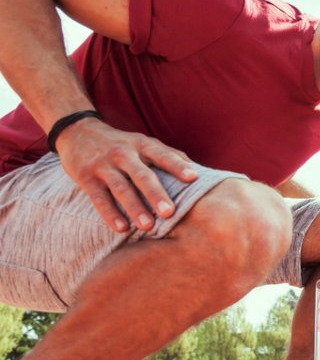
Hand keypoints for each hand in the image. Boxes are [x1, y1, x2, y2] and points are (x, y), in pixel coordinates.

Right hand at [56, 118, 197, 232]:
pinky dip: (110, 213)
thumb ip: (170, 156)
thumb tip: (201, 173)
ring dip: (134, 208)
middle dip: (156, 194)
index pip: (162, 155)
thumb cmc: (122, 144)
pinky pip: (98, 197)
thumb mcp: (144, 143)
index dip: (177, 166)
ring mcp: (104, 165)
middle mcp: (124, 154)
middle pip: (142, 175)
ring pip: (121, 188)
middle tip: (169, 212)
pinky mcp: (86, 177)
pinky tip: (121, 228)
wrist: (77, 132)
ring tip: (148, 226)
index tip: (193, 177)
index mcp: (142, 145)